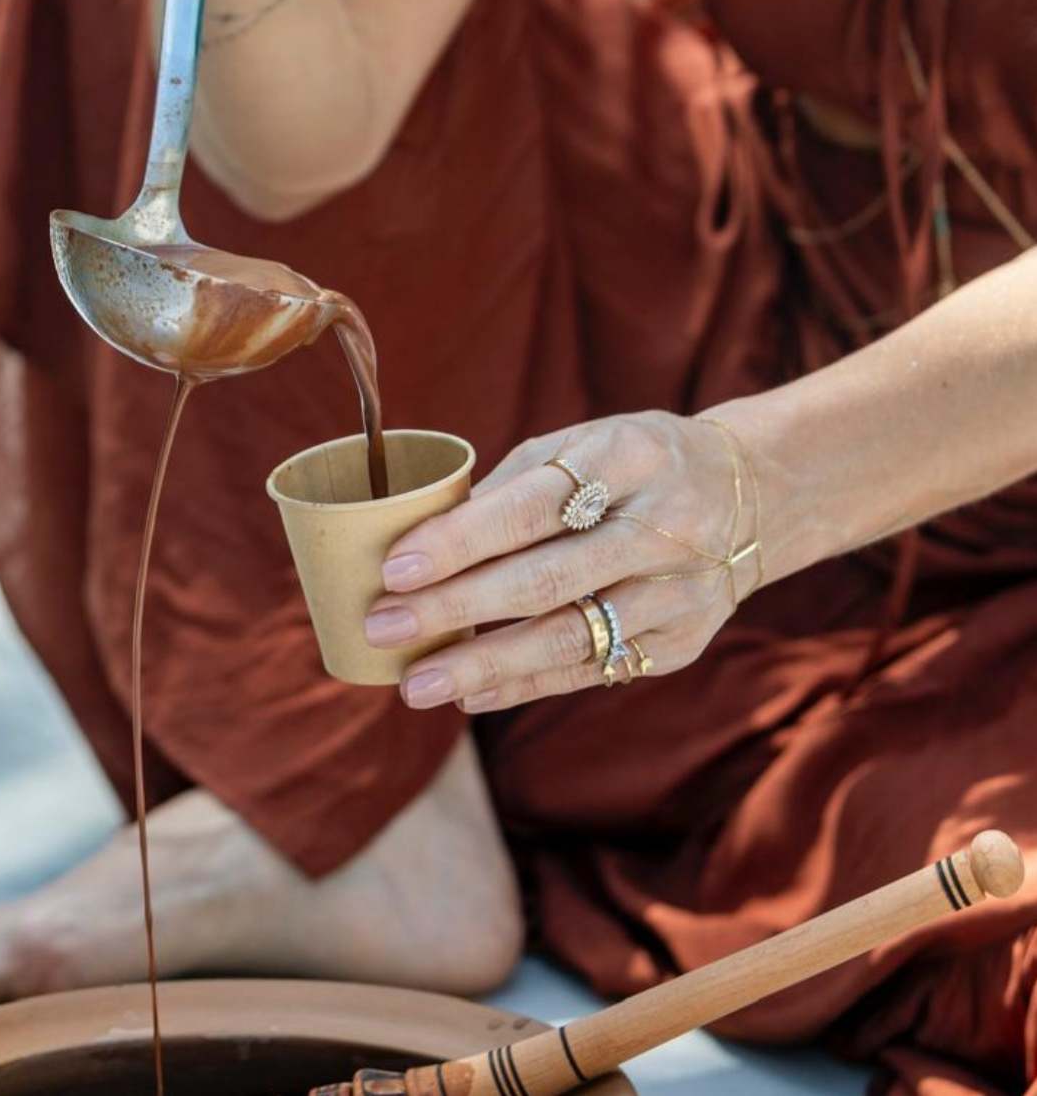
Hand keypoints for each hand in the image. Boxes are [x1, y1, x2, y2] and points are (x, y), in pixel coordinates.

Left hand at [365, 412, 766, 713]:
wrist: (752, 494)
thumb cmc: (637, 462)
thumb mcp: (587, 442)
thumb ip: (515, 484)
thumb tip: (423, 536)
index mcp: (631, 456)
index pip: (534, 505)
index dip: (462, 540)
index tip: (396, 567)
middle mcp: (664, 526)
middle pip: (547, 579)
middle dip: (456, 607)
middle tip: (383, 626)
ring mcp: (679, 591)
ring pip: (570, 636)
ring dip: (484, 663)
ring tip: (415, 683)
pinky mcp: (682, 641)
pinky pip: (591, 669)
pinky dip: (525, 684)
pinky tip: (470, 693)